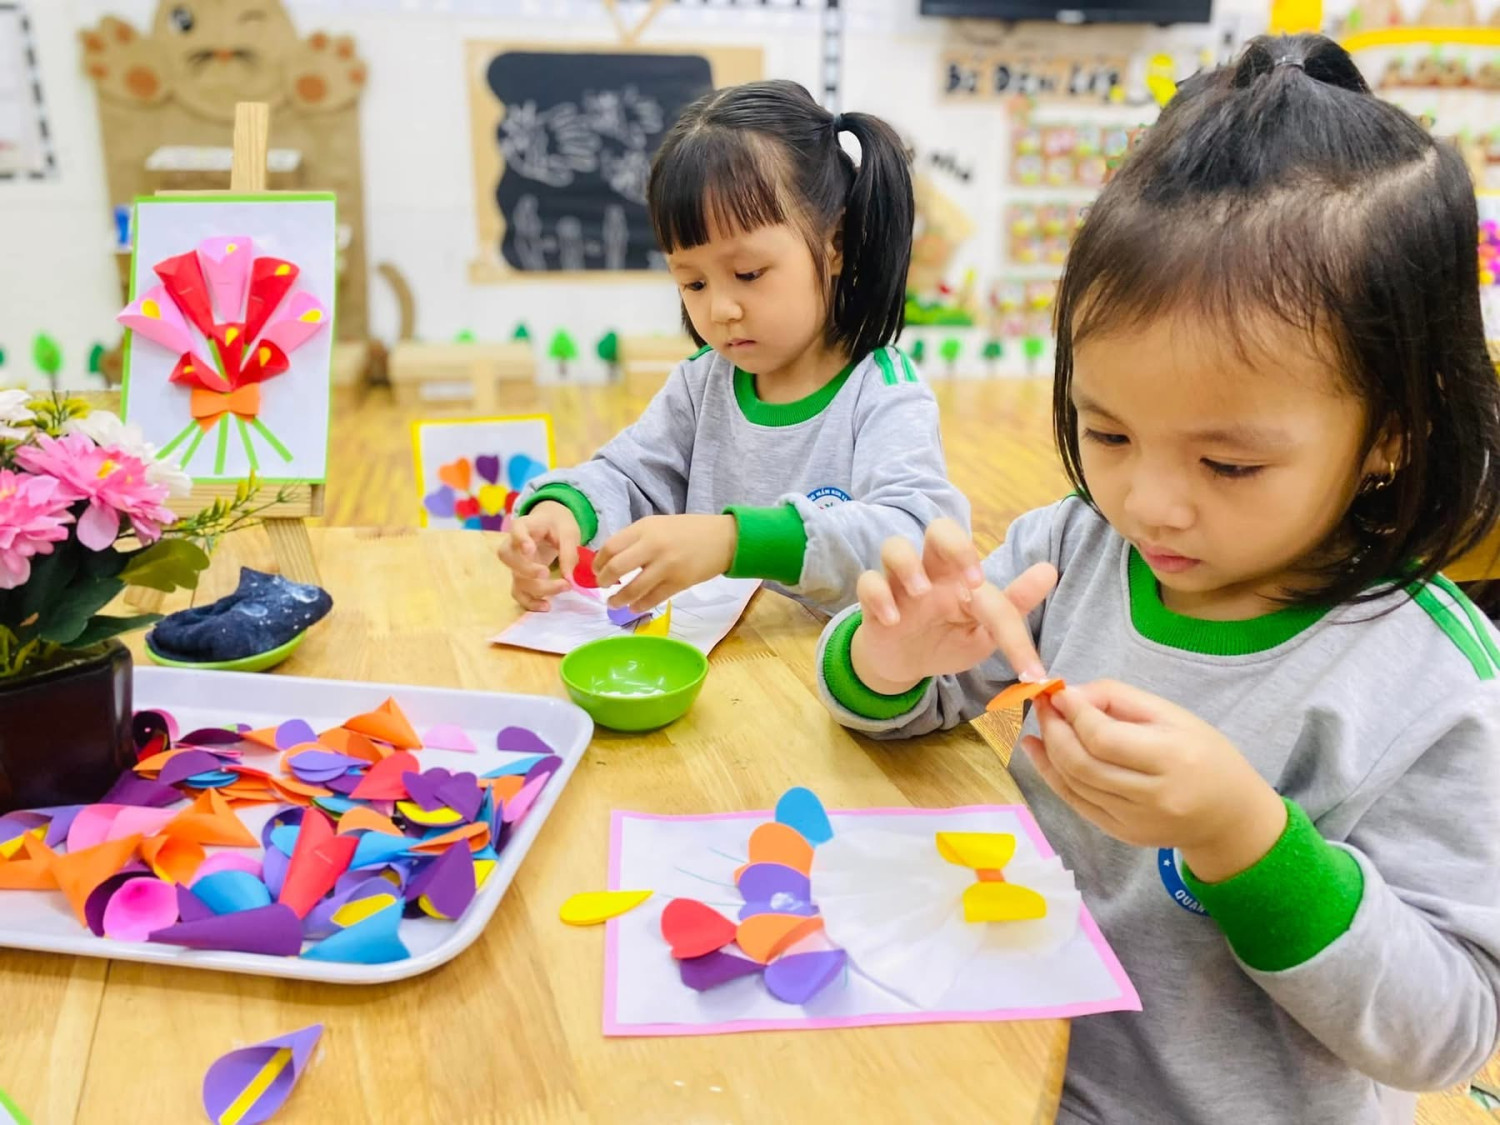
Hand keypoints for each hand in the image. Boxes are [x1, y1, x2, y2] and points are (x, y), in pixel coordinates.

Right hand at [496, 501, 580, 611]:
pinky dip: (530, 602)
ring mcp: (515, 564)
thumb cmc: (558, 526)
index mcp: (524, 526)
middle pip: (509, 558)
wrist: (553, 526)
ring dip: (537, 589)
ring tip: (563, 588)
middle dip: (528, 570)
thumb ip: (568, 552)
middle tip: (548, 573)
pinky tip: (546, 606)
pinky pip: (518, 593)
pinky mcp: (521, 577)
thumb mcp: (569, 533)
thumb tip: (569, 578)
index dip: (520, 540)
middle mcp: (513, 545)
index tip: (530, 549)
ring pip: (516, 578)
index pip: (516, 530)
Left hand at [593, 514, 736, 614]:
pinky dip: (639, 605)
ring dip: (619, 599)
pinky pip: (653, 599)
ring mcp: (667, 566)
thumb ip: (636, 539)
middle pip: (617, 567)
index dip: (599, 562)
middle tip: (603, 586)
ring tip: (614, 603)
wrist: (723, 538)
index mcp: (645, 528)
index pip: (611, 546)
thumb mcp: (658, 525)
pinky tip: (634, 607)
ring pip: (633, 588)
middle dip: (604, 581)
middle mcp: (653, 545)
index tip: (596, 570)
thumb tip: (611, 559)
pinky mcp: (679, 583)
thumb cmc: (688, 530)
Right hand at [848, 518, 1056, 694]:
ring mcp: (900, 584)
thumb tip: (1049, 570)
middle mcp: (932, 571)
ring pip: (894, 546)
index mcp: (962, 575)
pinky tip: (893, 620)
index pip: (992, 572)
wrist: (906, 665)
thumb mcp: (985, 632)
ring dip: (908, 565)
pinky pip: (867, 582)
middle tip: (972, 582)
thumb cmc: (949, 639)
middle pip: (939, 528)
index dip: (1012, 601)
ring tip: (921, 594)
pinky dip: (879, 597)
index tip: (1027, 660)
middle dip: (955, 545)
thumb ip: (1013, 607)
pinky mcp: (873, 602)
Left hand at [1022, 680, 1287, 881]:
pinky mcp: (1121, 834)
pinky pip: (1075, 802)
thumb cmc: (1205, 754)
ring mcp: (1134, 821)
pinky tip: (1037, 750)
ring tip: (1040, 721)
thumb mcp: (1173, 715)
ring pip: (1074, 783)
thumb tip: (1069, 695)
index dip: (1073, 713)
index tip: (1058, 691)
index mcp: (1173, 759)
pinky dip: (1051, 775)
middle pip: (1082, 763)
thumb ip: (1119, 698)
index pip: (1104, 738)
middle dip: (1054, 729)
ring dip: (1048, 750)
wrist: (1230, 817)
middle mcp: (1152, 796)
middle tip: (1043, 704)